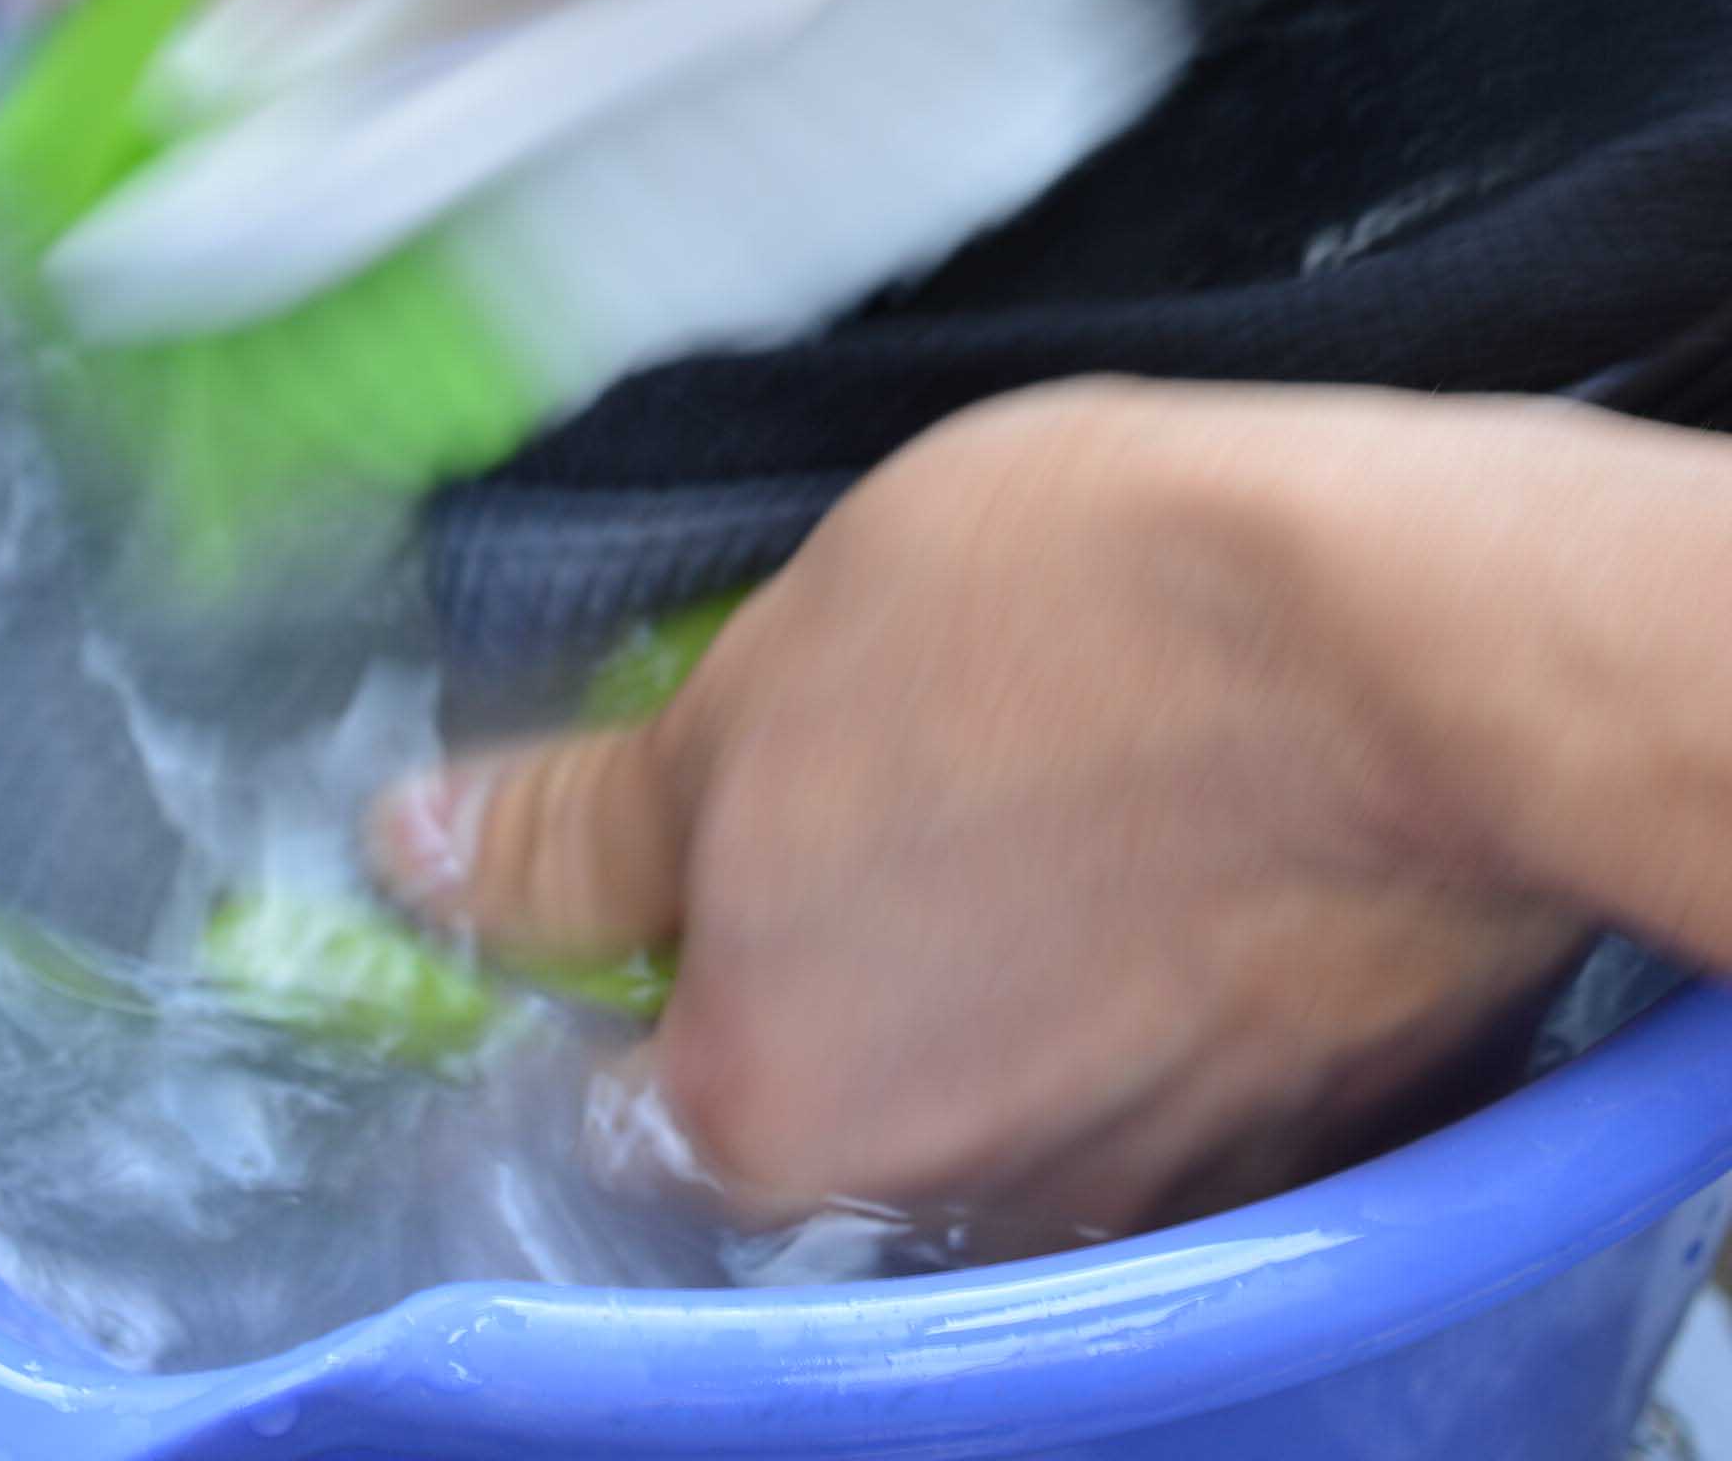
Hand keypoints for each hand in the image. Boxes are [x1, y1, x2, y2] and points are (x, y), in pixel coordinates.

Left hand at [367, 380, 1591, 1247]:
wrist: (1403, 644)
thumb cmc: (1067, 622)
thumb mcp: (762, 677)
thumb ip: (579, 821)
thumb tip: (419, 858)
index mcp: (769, 1099)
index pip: (617, 1085)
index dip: (640, 940)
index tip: (693, 843)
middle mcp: (936, 1200)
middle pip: (820, 1089)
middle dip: (825, 946)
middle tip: (895, 759)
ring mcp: (1125, 1189)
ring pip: (991, 1083)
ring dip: (989, 963)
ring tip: (1049, 775)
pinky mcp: (1283, 1143)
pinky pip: (1146, 1077)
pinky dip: (1130, 986)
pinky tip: (1164, 849)